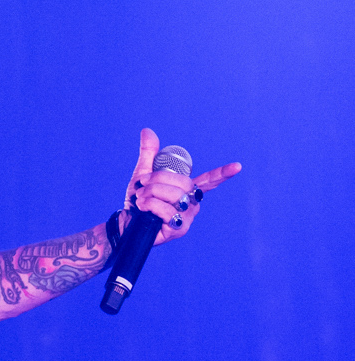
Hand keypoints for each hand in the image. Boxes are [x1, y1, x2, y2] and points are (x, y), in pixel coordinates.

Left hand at [121, 128, 241, 245]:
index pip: (209, 181)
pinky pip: (167, 211)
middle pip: (184, 183)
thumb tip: (147, 131)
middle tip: (141, 185)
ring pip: (175, 196)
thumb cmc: (137, 202)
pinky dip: (150, 205)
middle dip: (158, 180)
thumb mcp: (142, 176)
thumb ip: (149, 155)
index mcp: (187, 190)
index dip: (222, 174)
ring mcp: (187, 218)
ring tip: (140, 198)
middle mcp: (191, 204)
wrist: (123, 225)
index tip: (237, 166)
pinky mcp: (178, 229)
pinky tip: (142, 208)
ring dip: (151, 193)